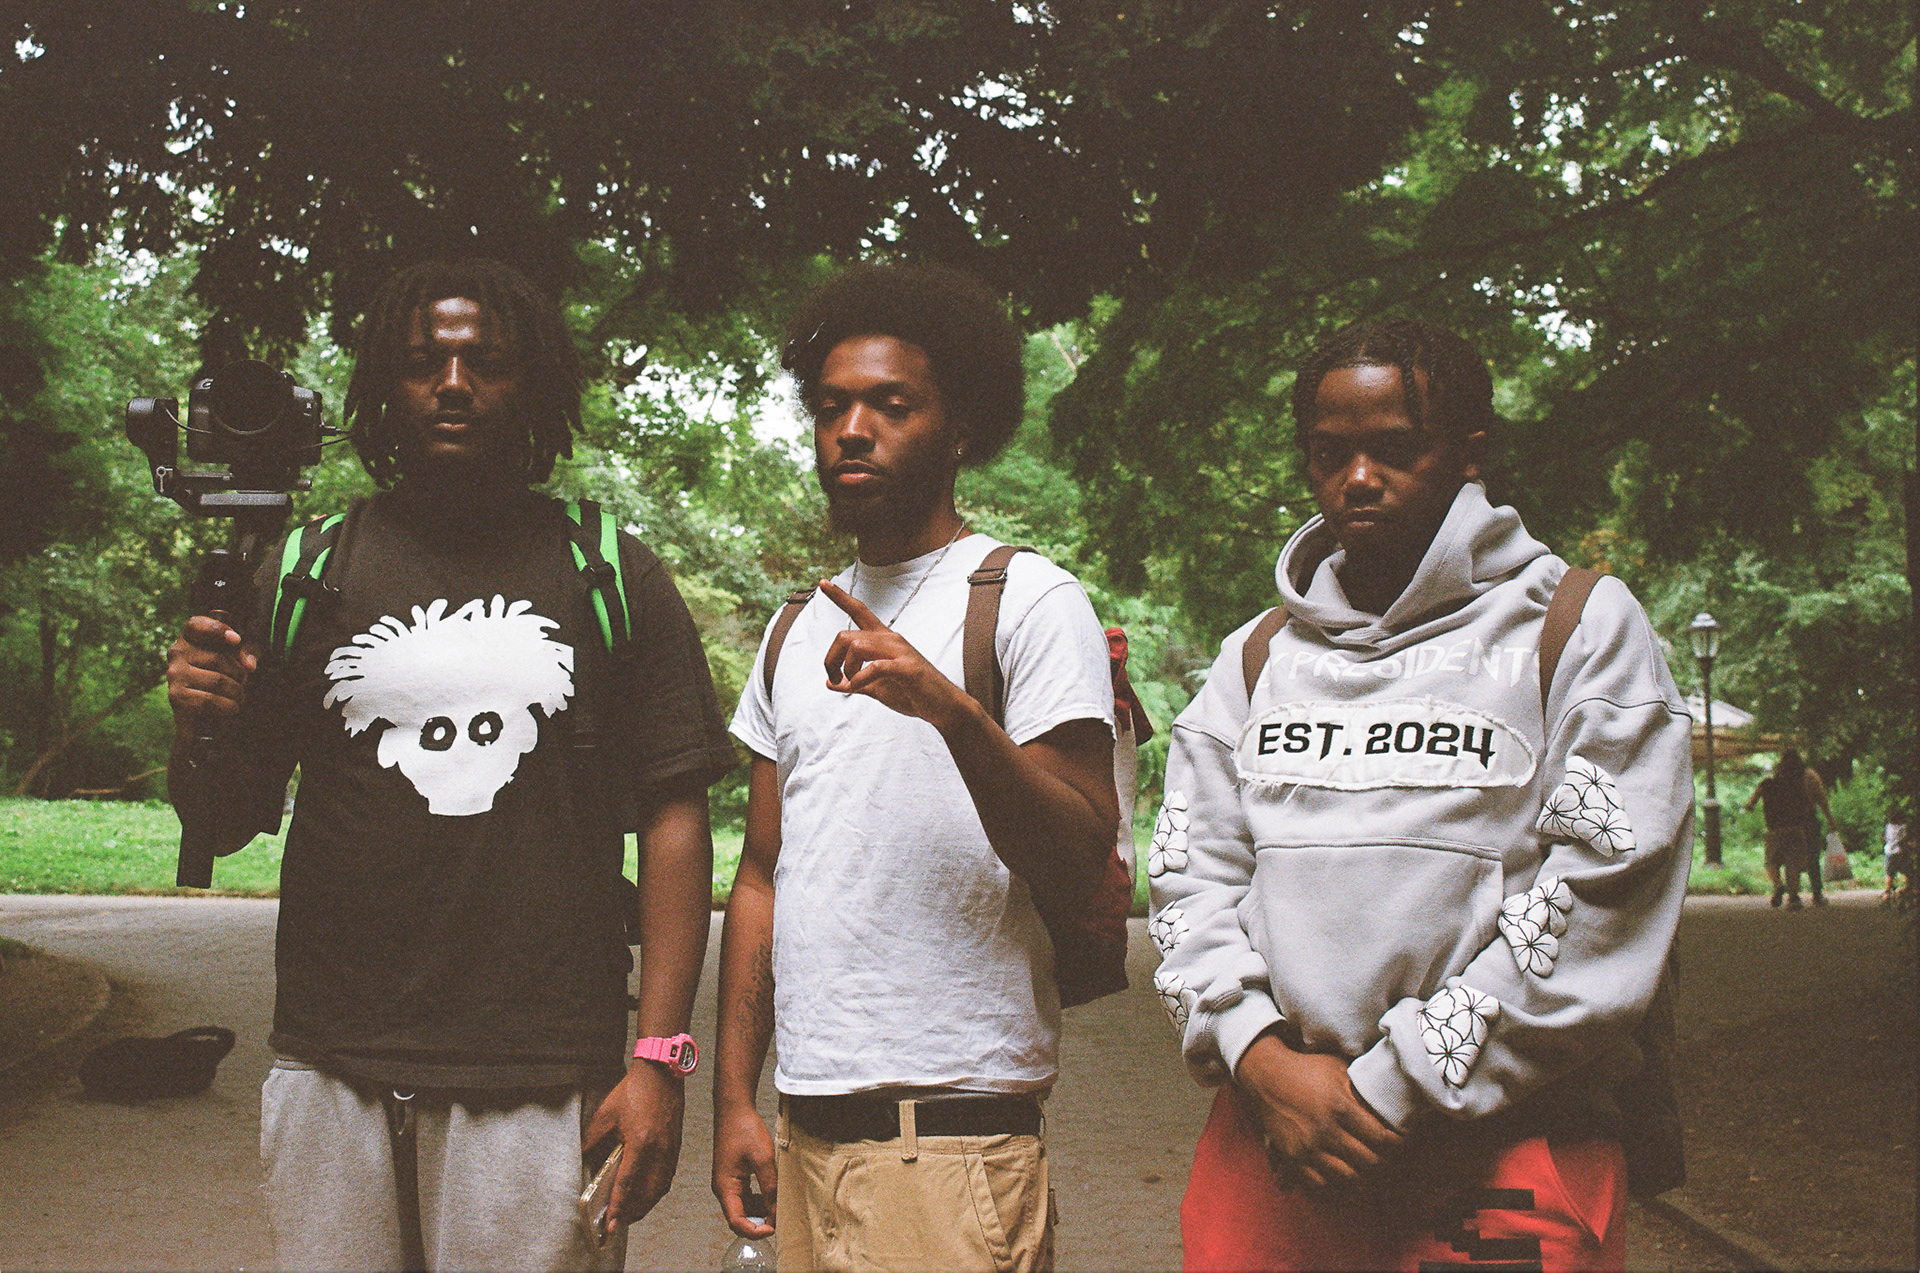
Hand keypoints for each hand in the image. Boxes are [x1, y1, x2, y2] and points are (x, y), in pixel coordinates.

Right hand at [167, 616, 256, 730]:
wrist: (206, 714)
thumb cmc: (226, 678)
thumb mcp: (241, 658)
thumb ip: (248, 652)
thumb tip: (249, 665)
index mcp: (191, 637)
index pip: (196, 624)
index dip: (217, 629)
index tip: (237, 640)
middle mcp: (177, 652)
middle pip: (218, 658)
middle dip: (240, 674)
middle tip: (244, 683)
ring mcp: (174, 674)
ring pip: (217, 681)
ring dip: (237, 693)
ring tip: (240, 697)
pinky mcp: (176, 696)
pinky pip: (209, 700)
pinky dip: (227, 706)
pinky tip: (231, 708)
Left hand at [583, 1062, 685, 1232]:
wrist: (661, 1073)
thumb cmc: (634, 1090)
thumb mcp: (605, 1115)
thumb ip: (592, 1140)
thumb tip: (583, 1161)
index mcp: (640, 1142)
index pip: (627, 1184)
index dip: (618, 1207)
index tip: (610, 1225)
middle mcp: (659, 1150)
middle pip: (648, 1194)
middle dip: (633, 1213)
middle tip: (618, 1224)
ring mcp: (670, 1149)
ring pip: (660, 1189)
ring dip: (645, 1205)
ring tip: (631, 1214)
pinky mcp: (675, 1146)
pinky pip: (667, 1177)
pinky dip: (656, 1191)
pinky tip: (647, 1194)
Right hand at [711, 1099, 776, 1239]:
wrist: (734, 1109)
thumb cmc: (745, 1130)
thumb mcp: (763, 1159)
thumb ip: (770, 1187)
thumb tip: (776, 1211)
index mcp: (725, 1187)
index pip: (736, 1222)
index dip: (755, 1231)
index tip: (773, 1229)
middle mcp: (723, 1189)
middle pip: (739, 1219)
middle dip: (758, 1225)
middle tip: (779, 1223)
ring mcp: (728, 1183)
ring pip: (743, 1209)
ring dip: (760, 1213)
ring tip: (779, 1209)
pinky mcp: (734, 1176)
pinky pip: (745, 1197)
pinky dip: (759, 1201)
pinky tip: (773, 1196)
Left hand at [818, 580, 971, 728]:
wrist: (944, 707)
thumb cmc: (913, 694)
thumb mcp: (877, 688)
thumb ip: (854, 683)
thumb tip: (830, 683)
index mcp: (884, 640)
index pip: (859, 611)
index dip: (840, 597)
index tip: (822, 583)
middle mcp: (891, 640)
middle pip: (846, 635)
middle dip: (831, 658)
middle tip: (834, 679)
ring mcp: (900, 652)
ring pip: (857, 646)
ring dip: (846, 668)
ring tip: (851, 684)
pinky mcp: (907, 668)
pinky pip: (875, 666)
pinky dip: (860, 679)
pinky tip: (857, 687)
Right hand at [1236, 1033, 1400, 1190]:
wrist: (1267, 1076)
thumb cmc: (1308, 1068)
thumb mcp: (1339, 1068)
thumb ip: (1362, 1085)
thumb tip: (1389, 1094)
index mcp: (1341, 1107)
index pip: (1382, 1138)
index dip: (1398, 1145)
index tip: (1402, 1143)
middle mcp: (1327, 1130)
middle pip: (1369, 1162)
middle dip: (1384, 1163)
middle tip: (1389, 1158)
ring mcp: (1309, 1147)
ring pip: (1348, 1177)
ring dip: (1362, 1176)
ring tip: (1368, 1170)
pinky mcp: (1293, 1157)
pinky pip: (1321, 1183)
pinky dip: (1335, 1183)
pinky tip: (1341, 1173)